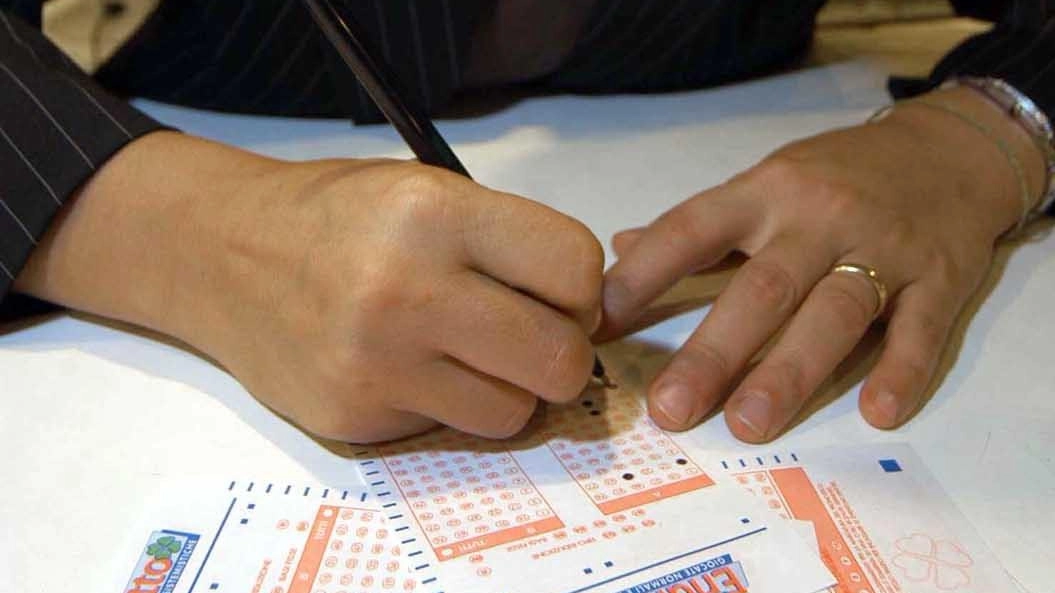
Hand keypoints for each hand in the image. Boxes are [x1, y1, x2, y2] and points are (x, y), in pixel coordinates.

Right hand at [16, 132, 603, 442]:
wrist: (222, 255)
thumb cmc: (340, 218)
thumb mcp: (427, 192)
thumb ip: (510, 244)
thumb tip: (593, 313)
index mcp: (435, 215)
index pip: (575, 268)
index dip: (582, 286)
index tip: (558, 291)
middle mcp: (406, 291)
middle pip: (560, 358)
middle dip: (561, 351)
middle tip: (530, 334)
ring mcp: (377, 365)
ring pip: (516, 411)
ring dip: (508, 388)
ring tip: (466, 352)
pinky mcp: (354, 418)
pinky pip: (452, 428)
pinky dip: (450, 405)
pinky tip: (409, 368)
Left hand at [598, 87, 1046, 441]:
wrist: (950, 149)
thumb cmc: (840, 175)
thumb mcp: (767, 182)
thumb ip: (700, 224)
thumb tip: (620, 248)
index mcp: (766, 192)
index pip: (693, 230)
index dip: (645, 275)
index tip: (600, 321)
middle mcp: (820, 217)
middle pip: (761, 288)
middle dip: (713, 351)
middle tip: (671, 409)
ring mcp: (883, 247)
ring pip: (834, 313)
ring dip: (790, 372)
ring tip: (747, 424)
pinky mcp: (941, 276)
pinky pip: (920, 328)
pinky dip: (900, 371)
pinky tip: (876, 412)